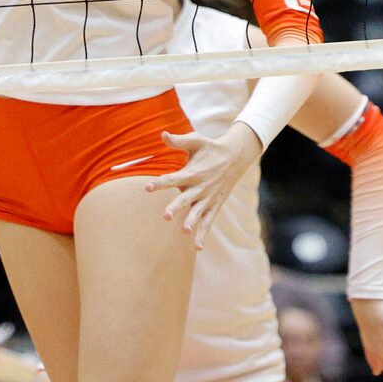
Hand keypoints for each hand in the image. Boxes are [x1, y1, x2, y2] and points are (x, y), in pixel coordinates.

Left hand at [146, 122, 260, 247]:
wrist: (235, 157)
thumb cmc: (210, 148)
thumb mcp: (196, 140)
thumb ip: (179, 140)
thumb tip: (162, 134)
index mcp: (193, 172)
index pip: (174, 178)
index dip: (160, 183)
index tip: (147, 187)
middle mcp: (201, 187)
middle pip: (186, 199)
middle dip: (176, 207)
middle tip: (165, 216)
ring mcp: (209, 198)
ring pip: (199, 212)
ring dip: (192, 222)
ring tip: (184, 231)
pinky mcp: (215, 205)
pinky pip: (209, 221)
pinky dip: (204, 233)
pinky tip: (197, 247)